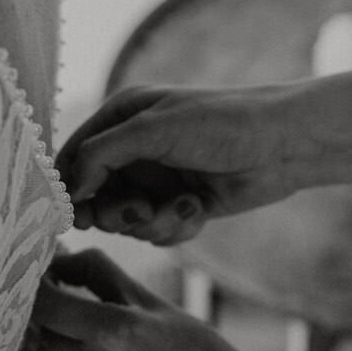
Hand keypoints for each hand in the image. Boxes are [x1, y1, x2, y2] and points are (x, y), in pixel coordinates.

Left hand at [32, 248, 255, 350]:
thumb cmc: (193, 348)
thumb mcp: (151, 300)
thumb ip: (97, 272)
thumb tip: (54, 261)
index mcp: (114, 331)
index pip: (44, 304)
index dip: (40, 288)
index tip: (47, 281)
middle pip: (49, 332)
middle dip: (66, 321)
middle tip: (102, 324)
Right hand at [55, 85, 297, 244]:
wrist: (283, 145)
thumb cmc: (222, 123)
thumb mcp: (154, 129)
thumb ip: (102, 154)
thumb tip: (68, 187)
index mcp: (121, 118)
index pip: (73, 156)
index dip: (68, 187)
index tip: (74, 214)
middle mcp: (134, 150)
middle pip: (95, 198)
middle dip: (117, 211)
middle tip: (140, 210)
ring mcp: (157, 179)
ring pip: (127, 222)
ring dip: (153, 221)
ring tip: (182, 206)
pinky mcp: (180, 205)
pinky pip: (158, 232)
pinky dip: (176, 227)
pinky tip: (200, 209)